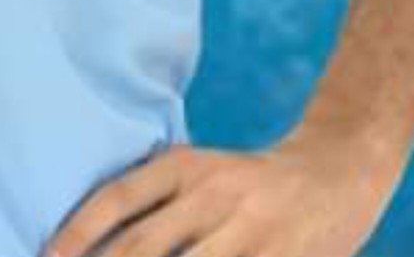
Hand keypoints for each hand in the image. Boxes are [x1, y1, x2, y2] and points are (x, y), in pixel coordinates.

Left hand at [41, 119, 410, 256]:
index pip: (117, 199)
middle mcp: (211, 194)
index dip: (78, 232)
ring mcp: (249, 230)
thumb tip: (90, 236)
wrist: (335, 173)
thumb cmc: (247, 183)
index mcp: (182, 167)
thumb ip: (154, 197)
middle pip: (144, 246)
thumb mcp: (198, 171)